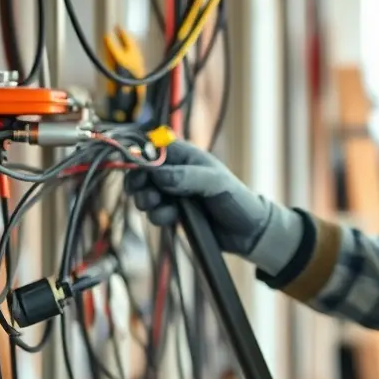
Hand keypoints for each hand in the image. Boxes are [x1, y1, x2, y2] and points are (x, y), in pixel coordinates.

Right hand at [124, 141, 304, 274]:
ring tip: (160, 206)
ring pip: (145, 193)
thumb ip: (187, 177)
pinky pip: (154, 212)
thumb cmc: (236, 198)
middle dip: (139, 183)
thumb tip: (157, 175)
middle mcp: (176, 171)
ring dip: (147, 201)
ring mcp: (172, 192)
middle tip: (145, 194)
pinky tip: (173, 219)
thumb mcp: (215, 183)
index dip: (138, 155)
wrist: (246, 232)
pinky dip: (159, 216)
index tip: (132, 168)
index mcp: (185, 155)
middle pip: (142, 172)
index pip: (153, 146)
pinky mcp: (172, 212)